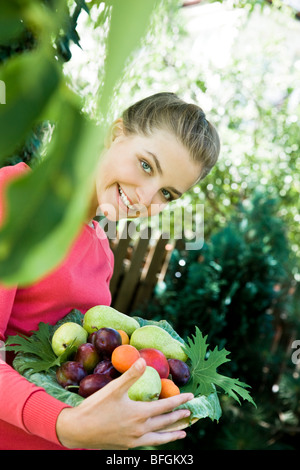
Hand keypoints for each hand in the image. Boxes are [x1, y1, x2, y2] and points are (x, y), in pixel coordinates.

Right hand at [56, 357, 193, 449]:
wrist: (78, 431)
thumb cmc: (95, 408)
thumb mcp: (113, 389)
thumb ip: (130, 375)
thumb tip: (143, 360)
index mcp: (140, 413)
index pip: (166, 406)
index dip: (179, 401)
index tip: (191, 397)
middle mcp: (140, 429)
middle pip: (165, 422)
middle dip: (179, 417)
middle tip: (191, 413)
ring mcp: (134, 440)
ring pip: (159, 437)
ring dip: (173, 434)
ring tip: (183, 433)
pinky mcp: (126, 446)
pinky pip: (148, 444)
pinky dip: (158, 441)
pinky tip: (158, 439)